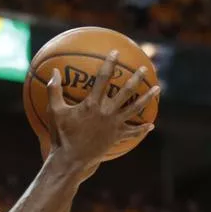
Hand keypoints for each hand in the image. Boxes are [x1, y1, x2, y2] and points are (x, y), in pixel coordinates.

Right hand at [46, 50, 159, 170]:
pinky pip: (132, 132)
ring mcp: (114, 124)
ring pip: (135, 108)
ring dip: (147, 98)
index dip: (110, 63)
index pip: (103, 78)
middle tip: (144, 68)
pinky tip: (150, 125)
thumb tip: (55, 71)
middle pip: (126, 91)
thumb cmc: (61, 136)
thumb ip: (53, 91)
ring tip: (157, 88)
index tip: (115, 52)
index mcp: (92, 104)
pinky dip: (141, 129)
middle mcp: (107, 112)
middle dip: (136, 78)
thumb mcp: (54, 112)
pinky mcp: (117, 137)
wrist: (71, 160)